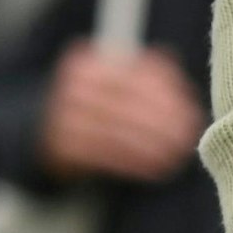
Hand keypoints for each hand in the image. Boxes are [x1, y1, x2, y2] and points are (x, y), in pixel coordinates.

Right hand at [38, 41, 205, 182]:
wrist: (42, 130)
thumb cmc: (95, 104)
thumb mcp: (112, 79)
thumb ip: (145, 71)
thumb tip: (175, 69)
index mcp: (87, 64)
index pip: (133, 76)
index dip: (166, 96)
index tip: (190, 113)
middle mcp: (72, 86)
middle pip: (126, 104)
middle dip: (162, 122)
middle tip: (186, 137)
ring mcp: (62, 115)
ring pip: (116, 132)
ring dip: (151, 146)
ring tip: (176, 154)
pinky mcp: (61, 145)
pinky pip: (105, 155)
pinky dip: (134, 163)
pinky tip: (157, 168)